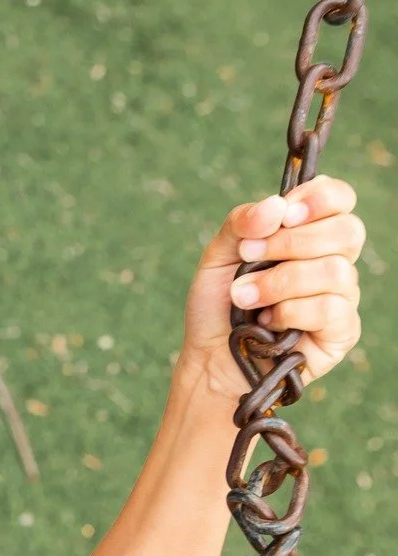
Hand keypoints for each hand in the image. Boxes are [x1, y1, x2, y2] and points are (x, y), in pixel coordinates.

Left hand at [181, 175, 363, 394]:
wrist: (210, 357)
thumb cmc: (219, 304)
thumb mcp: (218, 255)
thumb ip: (242, 223)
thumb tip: (277, 205)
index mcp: (310, 233)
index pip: (340, 199)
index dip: (320, 198)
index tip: (286, 213)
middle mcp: (334, 261)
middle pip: (346, 231)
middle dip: (290, 242)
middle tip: (249, 255)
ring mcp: (342, 297)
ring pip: (335, 271)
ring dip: (280, 282)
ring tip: (244, 297)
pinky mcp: (342, 331)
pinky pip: (331, 309)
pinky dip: (291, 312)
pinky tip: (268, 323)